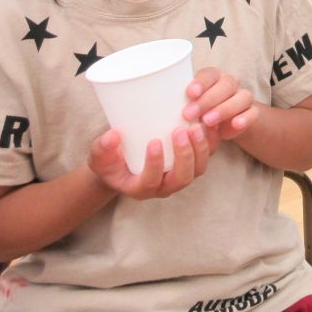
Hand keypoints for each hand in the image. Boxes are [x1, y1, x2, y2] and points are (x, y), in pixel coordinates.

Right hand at [87, 125, 210, 198]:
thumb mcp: (100, 157)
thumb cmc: (110, 161)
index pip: (152, 181)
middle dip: (184, 155)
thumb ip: (103, 148)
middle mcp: (165, 187)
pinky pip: (208, 156)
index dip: (155, 164)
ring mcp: (181, 176)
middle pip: (182, 178)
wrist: (123, 164)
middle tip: (181, 131)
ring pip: (198, 169)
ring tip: (196, 126)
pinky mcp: (193, 163)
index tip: (153, 142)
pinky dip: (211, 141)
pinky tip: (210, 122)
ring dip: (200, 148)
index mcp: (141, 188)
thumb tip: (112, 136)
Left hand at [183, 67, 258, 143]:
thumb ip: (179, 102)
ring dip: (225, 109)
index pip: (209, 74)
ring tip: (208, 122)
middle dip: (208, 100)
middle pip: (226, 85)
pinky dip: (245, 118)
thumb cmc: (199, 109)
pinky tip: (235, 124)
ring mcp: (243, 96)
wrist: (223, 120)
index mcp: (213, 77)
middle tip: (190, 114)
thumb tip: (157, 109)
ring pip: (242, 97)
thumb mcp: (188, 104)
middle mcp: (229, 83)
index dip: (201, 82)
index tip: (189, 93)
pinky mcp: (251, 111)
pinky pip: (253, 112)